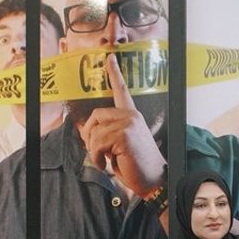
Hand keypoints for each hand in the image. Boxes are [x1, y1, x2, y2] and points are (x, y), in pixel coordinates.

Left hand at [78, 54, 165, 195]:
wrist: (153, 180)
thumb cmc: (136, 166)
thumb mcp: (118, 146)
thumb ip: (106, 134)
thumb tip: (85, 131)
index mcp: (132, 116)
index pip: (122, 91)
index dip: (115, 73)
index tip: (110, 58)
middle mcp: (131, 116)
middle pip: (96, 116)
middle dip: (89, 136)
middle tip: (95, 151)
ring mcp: (129, 124)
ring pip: (94, 133)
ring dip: (94, 151)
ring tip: (105, 161)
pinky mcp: (124, 135)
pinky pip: (97, 144)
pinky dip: (96, 158)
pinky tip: (106, 164)